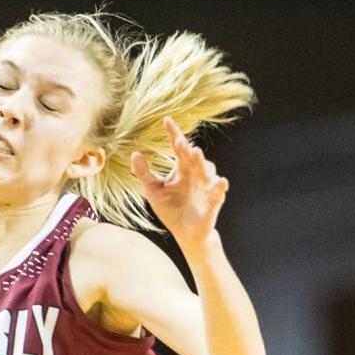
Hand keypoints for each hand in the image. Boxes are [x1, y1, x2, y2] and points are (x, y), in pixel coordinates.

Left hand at [131, 117, 229, 255]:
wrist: (186, 233)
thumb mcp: (154, 191)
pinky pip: (218, 193)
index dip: (173, 133)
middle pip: (191, 157)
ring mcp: (206, 186)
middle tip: (179, 141)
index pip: (178, 147)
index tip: (166, 120)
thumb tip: (134, 153)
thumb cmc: (171, 209)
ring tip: (196, 154)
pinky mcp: (213, 201)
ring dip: (202, 162)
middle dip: (186, 149)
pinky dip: (220, 187)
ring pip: (206, 170)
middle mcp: (196, 173)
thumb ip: (144, 174)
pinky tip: (220, 182)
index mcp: (182, 168)